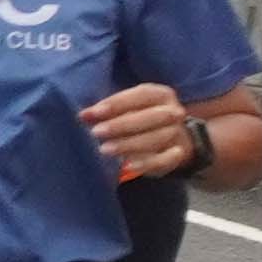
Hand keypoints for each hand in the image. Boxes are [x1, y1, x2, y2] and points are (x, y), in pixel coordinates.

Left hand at [81, 80, 197, 181]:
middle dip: (122, 124)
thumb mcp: (125, 108)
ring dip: (129, 144)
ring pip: (156, 138)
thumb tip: (83, 115)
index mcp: (161, 95)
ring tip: (105, 149)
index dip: (117, 103)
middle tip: (96, 132)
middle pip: (151, 116)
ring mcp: (177, 133)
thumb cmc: (138, 116)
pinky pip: (164, 160)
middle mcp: (173, 112)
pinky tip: (128, 166)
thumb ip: (106, 110)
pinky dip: (147, 163)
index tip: (93, 113)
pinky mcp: (177, 155)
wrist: (169, 137)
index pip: (141, 95)